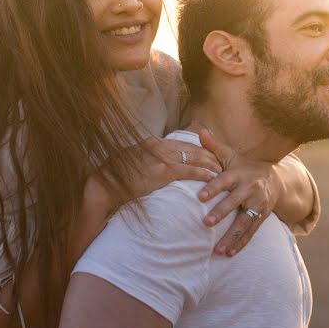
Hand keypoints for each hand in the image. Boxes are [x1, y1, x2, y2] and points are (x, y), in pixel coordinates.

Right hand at [97, 137, 223, 212]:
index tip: (210, 155)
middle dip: (209, 155)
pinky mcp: (162, 171)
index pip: (182, 143)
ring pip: (194, 157)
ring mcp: (161, 157)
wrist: (106, 185)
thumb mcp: (134, 161)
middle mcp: (159, 145)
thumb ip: (148, 158)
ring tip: (222, 171)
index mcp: (152, 142)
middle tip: (223, 162)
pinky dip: (203, 173)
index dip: (199, 149)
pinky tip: (212, 178)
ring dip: (210, 164)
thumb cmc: (117, 177)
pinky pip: (189, 170)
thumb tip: (157, 163)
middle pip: (192, 148)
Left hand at [196, 129, 278, 256]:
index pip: (224, 181)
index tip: (199, 197)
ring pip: (245, 222)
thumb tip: (200, 131)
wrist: (274, 179)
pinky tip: (229, 253)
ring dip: (232, 236)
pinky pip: (251, 232)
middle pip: (235, 202)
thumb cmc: (244, 166)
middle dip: (221, 213)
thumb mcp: (231, 156)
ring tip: (218, 249)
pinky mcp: (262, 217)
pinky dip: (241, 243)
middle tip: (206, 223)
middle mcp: (250, 189)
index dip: (212, 188)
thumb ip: (213, 147)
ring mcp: (258, 205)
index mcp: (240, 174)